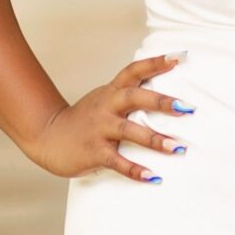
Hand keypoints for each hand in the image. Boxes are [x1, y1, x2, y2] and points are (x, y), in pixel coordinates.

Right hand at [30, 49, 192, 182]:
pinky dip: (135, 170)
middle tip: (187, 108)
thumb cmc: (85, 120)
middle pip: (133, 97)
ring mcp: (99, 129)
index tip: (179, 57)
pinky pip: (117, 162)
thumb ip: (129, 95)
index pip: (133, 71)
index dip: (155, 63)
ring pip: (128, 131)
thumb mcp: (105, 100)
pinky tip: (153, 177)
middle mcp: (106, 106)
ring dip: (154, 140)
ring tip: (178, 148)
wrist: (48, 137)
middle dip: (161, 102)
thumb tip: (167, 95)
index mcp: (111, 92)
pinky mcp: (94, 152)